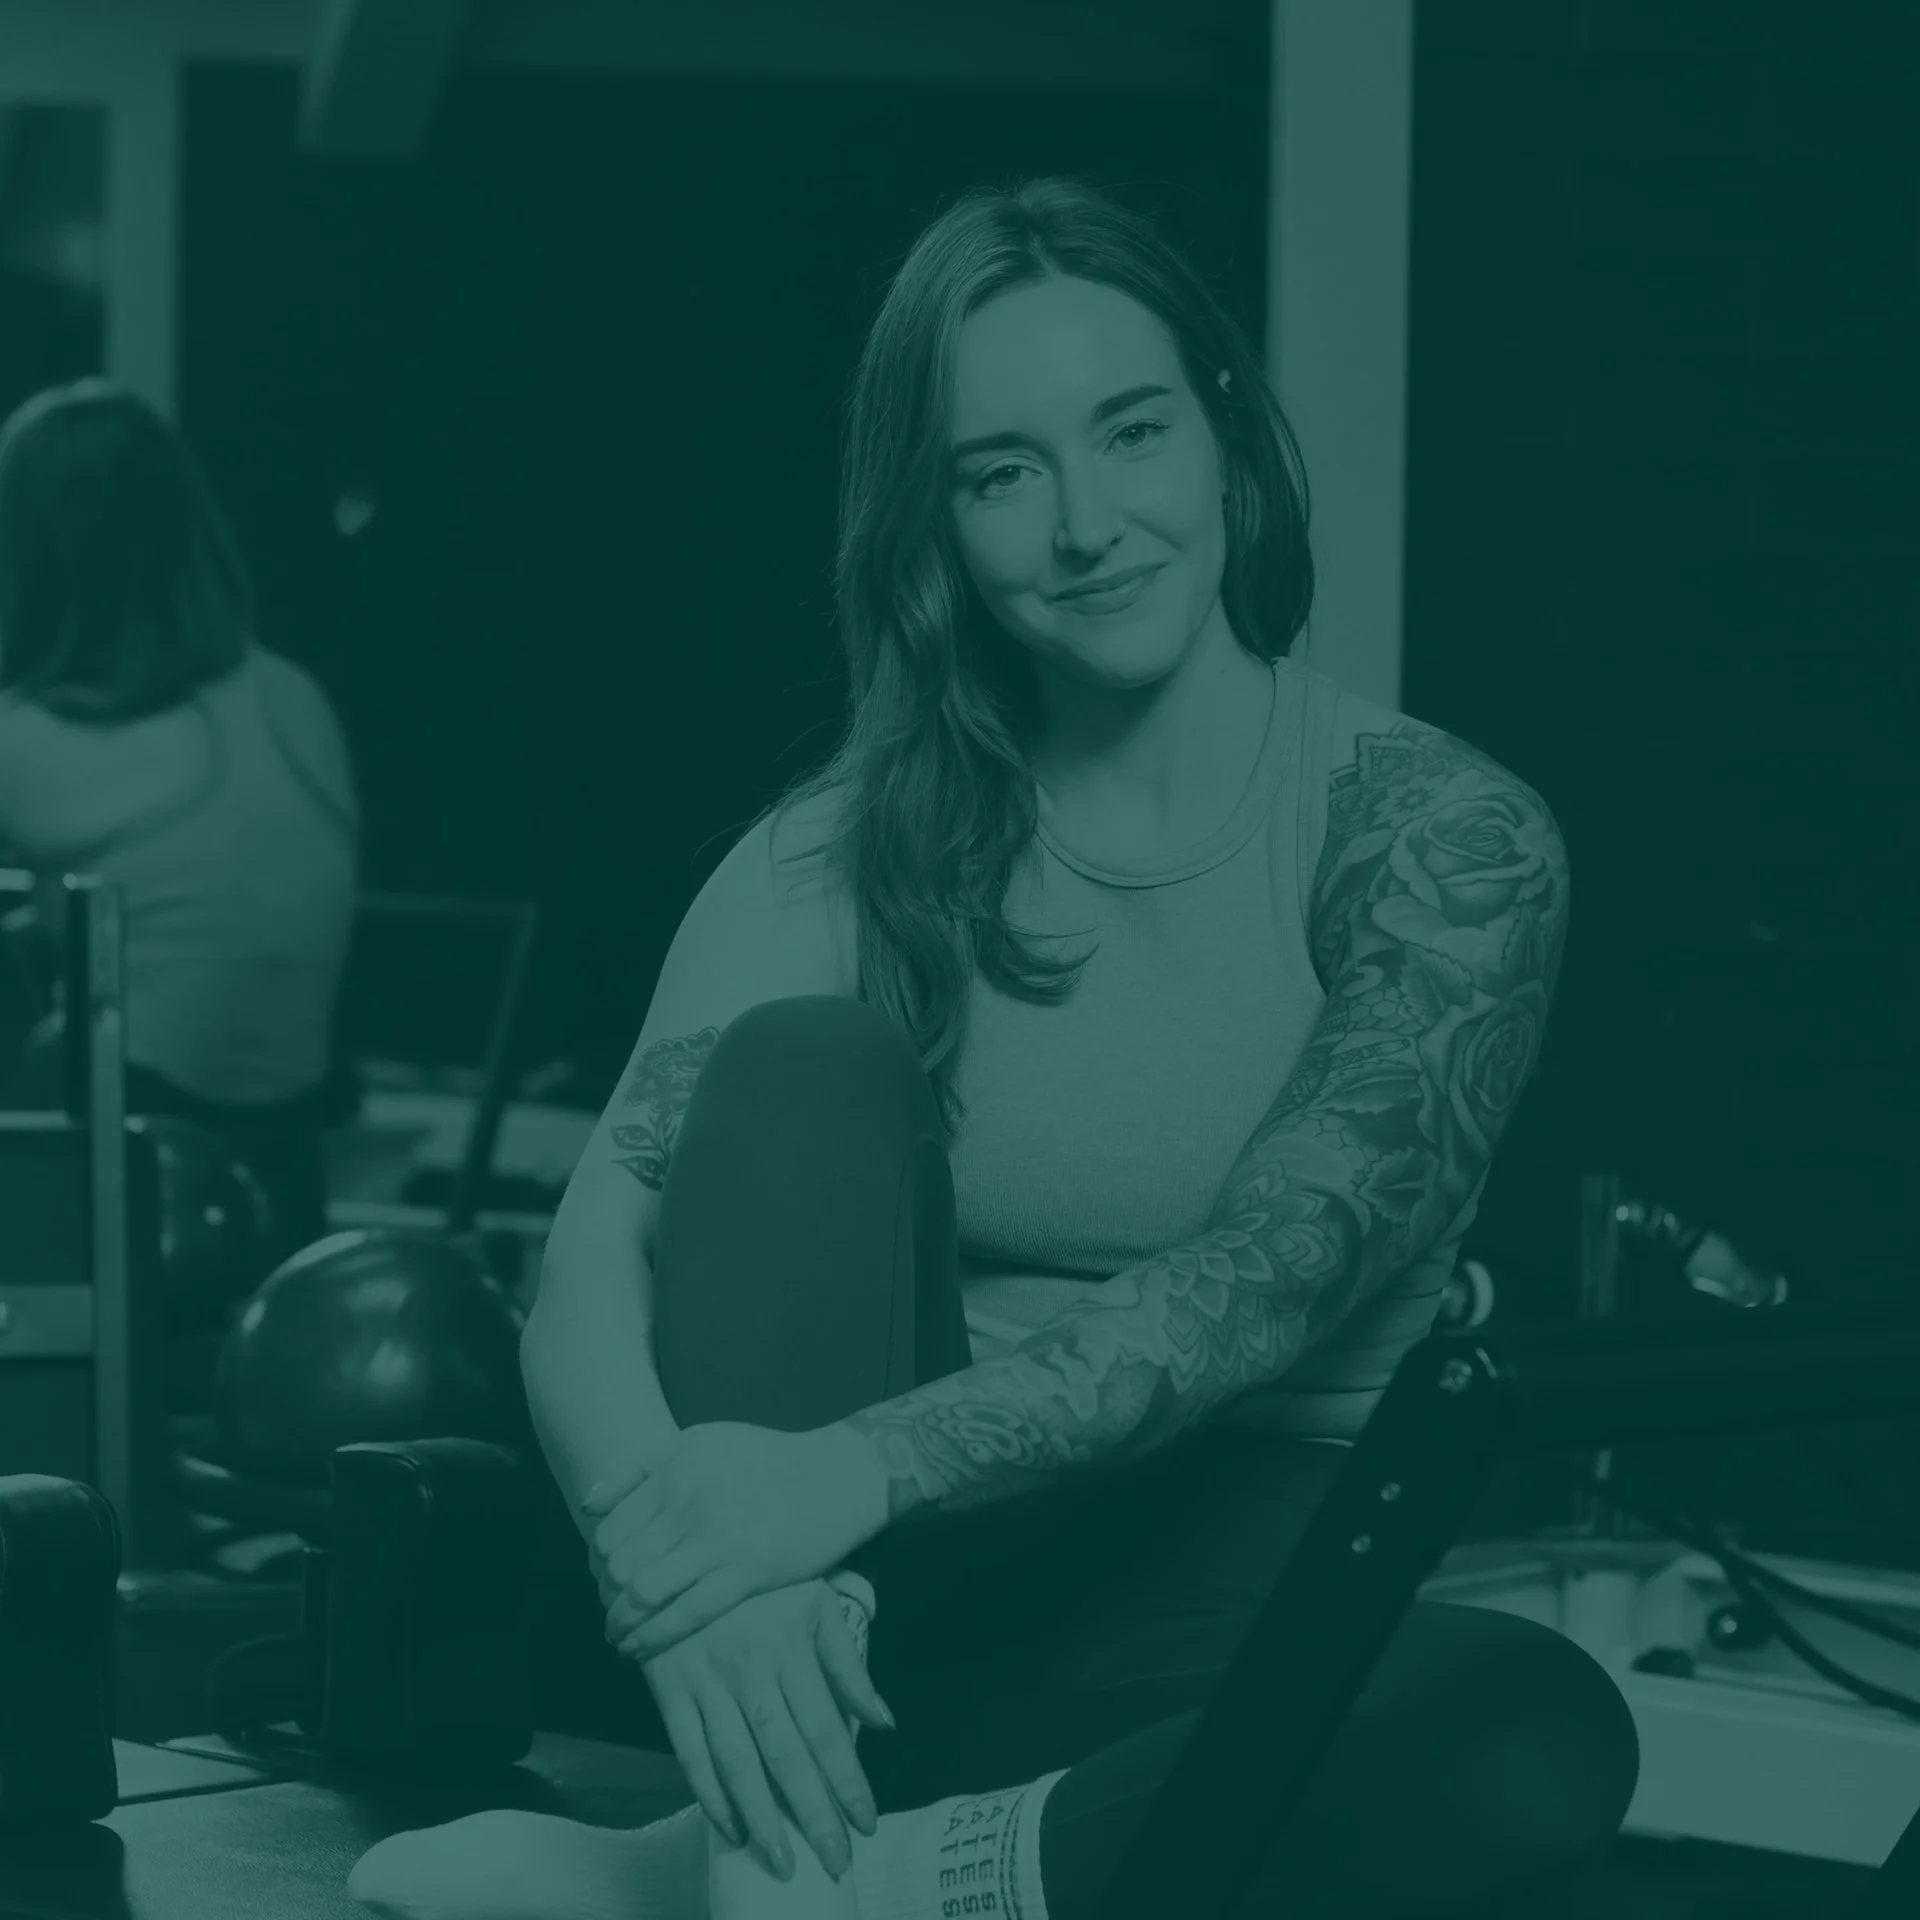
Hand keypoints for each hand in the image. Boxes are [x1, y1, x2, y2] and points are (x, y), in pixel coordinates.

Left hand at [582, 1422, 886, 1658]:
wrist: (833, 1475)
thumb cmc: (765, 1457)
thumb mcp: (700, 1441)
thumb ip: (641, 1468)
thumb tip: (588, 1506)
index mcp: (674, 1473)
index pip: (610, 1531)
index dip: (596, 1563)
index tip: (602, 1578)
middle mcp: (688, 1507)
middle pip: (620, 1566)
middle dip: (605, 1597)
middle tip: (609, 1609)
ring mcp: (716, 1542)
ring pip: (644, 1594)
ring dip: (621, 1623)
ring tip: (618, 1635)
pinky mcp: (746, 1573)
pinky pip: (685, 1614)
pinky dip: (653, 1638)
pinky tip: (640, 1648)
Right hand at [635, 1579, 892, 1882]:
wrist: (685, 1545)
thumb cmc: (762, 1577)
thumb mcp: (816, 1600)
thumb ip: (848, 1662)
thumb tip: (884, 1721)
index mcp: (791, 1647)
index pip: (826, 1728)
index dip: (847, 1779)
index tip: (866, 1822)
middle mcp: (750, 1669)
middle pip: (785, 1754)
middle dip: (812, 1813)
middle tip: (833, 1861)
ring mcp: (706, 1680)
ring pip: (737, 1761)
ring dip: (762, 1817)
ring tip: (783, 1860)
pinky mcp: (669, 1686)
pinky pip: (688, 1750)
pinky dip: (708, 1793)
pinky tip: (729, 1828)